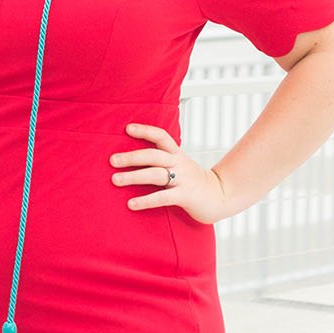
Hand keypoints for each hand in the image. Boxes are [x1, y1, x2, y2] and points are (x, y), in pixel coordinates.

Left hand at [110, 123, 238, 223]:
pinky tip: (131, 204)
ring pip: (155, 174)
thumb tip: (138, 159)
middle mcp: (179, 164)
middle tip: (112, 160)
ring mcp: (183, 179)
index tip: (127, 128)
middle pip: (153, 155)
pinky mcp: (185, 196)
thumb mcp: (181, 166)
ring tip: (115, 180)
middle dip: (131, 157)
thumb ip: (164, 161)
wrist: (222, 196)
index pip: (161, 136)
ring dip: (133, 177)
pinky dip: (145, 200)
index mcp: (177, 154)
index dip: (145, 131)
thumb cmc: (195, 182)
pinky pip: (163, 197)